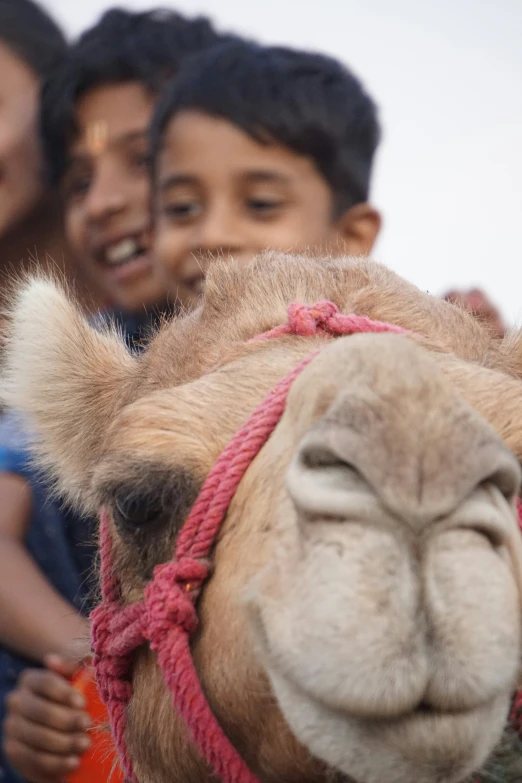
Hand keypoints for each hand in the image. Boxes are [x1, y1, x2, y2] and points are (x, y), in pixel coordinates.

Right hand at [3, 655, 90, 782]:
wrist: (63, 720)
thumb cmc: (76, 693)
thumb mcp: (78, 674)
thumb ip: (74, 663)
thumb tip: (51, 660)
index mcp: (30, 679)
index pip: (46, 683)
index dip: (64, 693)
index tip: (83, 703)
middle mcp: (16, 702)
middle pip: (40, 712)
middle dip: (67, 721)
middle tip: (87, 725)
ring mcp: (12, 728)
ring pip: (36, 739)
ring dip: (63, 745)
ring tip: (85, 745)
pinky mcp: (14, 752)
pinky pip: (32, 762)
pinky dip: (54, 765)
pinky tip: (72, 764)